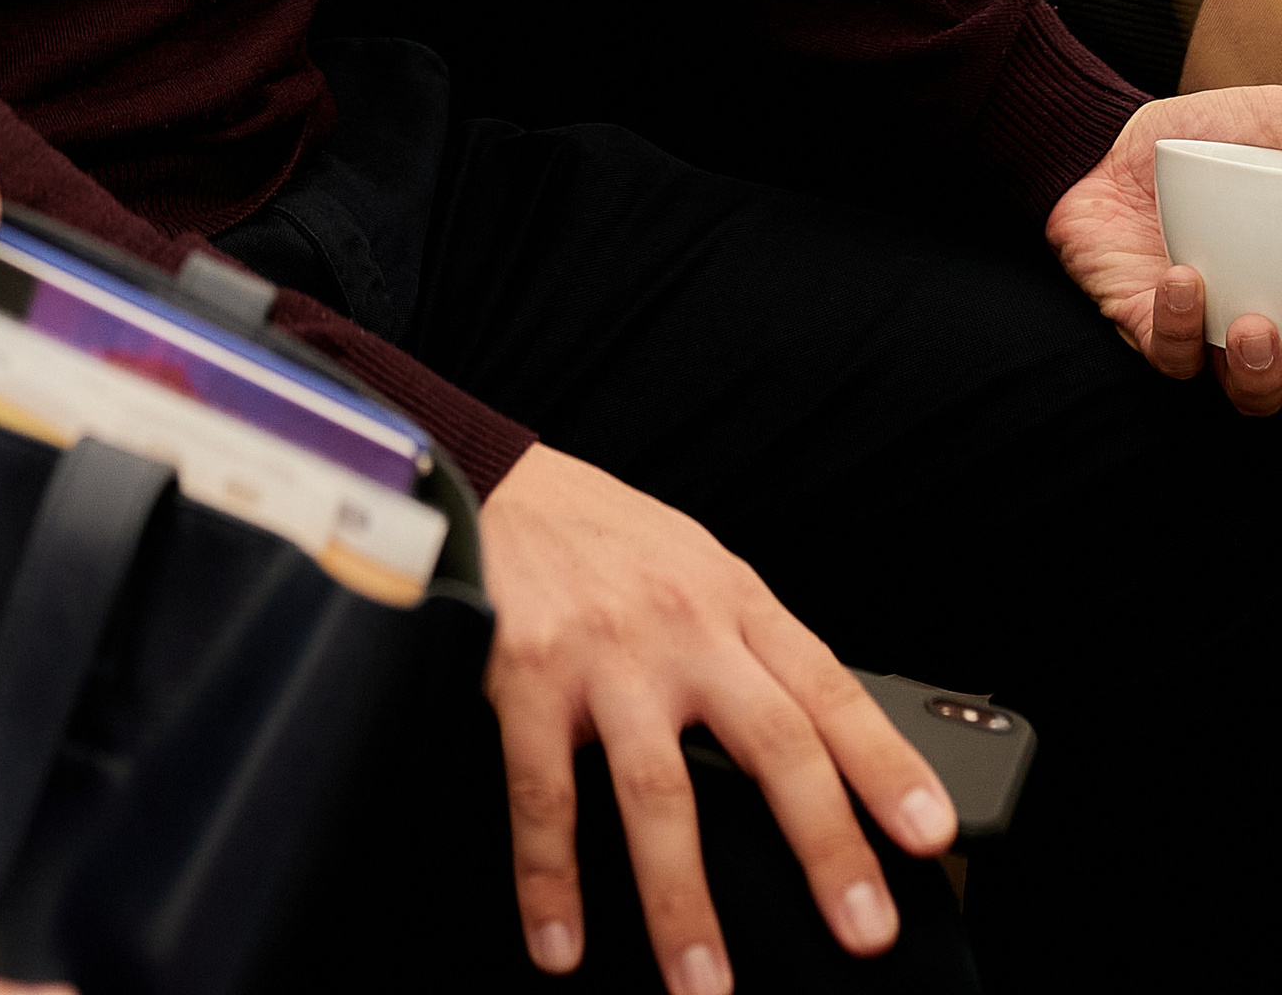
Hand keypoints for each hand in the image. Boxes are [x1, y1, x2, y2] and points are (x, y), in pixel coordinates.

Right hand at [477, 444, 953, 992]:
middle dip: (822, 842)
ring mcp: (603, 653)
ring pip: (659, 788)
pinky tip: (560, 943)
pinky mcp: (526, 674)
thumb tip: (823, 758)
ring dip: (682, 899)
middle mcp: (680, 624)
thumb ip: (750, 651)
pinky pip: (543, 793)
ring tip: (704, 983)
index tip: (928, 832)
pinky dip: (551, 879)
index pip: (828, 684)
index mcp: (732, 599)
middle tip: (864, 930)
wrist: (494, 478)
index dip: (884, 761)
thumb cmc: (604, 538)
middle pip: (770, 740)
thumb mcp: (696, 567)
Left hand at [1046, 89, 1281, 409]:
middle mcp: (1257, 315)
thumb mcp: (1269, 120)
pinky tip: (1181, 281)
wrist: (1113, 135)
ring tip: (1255, 329)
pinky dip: (1180, 327)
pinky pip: (1170, 353)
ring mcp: (1207, 328)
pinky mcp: (1147, 326)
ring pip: (1246, 389)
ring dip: (1259, 373)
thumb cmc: (1204, 133)